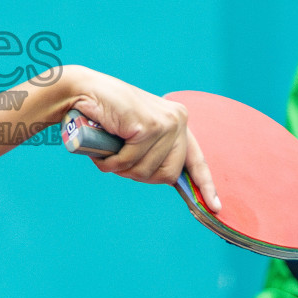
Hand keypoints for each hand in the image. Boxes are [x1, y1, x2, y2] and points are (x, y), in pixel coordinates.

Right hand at [60, 67, 218, 209]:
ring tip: (107, 153)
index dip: (205, 185)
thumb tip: (169, 178)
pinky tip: (103, 151)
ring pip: (147, 171)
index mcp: (177, 121)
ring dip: (121, 169)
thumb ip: (154, 149)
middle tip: (119, 163)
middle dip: (140, 175)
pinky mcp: (149, 126)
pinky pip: (130, 162)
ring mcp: (165, 123)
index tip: (215, 207)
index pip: (196, 159)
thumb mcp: (137, 133)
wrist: (82, 91)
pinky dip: (112, 162)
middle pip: (169, 174)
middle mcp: (177, 120)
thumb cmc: (105, 114)